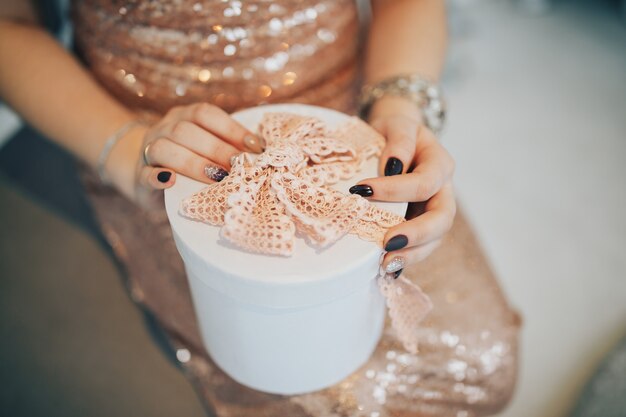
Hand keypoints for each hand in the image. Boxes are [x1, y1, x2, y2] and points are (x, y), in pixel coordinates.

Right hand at [105, 103, 263, 207]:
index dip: (232, 128)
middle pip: (187, 130)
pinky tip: (171, 181)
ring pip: (165, 148)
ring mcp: (149, 150)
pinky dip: (157, 177)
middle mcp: (165, 128)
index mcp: (184, 116)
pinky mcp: (140, 176)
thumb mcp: (205, 147)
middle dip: (217, 148)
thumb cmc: (188, 160)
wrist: (146, 175)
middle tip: (240, 165)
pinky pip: (145, 174)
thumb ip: (225, 145)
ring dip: (195, 163)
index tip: (256, 147)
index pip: (206, 114)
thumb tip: (262, 152)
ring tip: (218, 177)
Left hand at [352, 97, 455, 272]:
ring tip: (385, 264)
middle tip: (387, 243)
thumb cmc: (394, 131)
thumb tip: (392, 165)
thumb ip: (399, 140)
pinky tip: (387, 270)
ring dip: (412, 254)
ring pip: (435, 239)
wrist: (396, 138)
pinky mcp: (421, 225)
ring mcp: (434, 211)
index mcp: (440, 164)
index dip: (395, 189)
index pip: (424, 182)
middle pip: (442, 218)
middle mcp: (443, 190)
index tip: (361, 191)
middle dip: (416, 234)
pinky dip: (406, 259)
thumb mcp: (397, 124)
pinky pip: (420, 247)